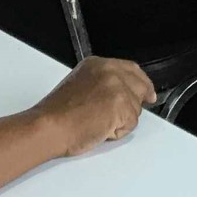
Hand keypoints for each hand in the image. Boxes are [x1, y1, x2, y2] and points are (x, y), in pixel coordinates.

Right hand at [33, 56, 153, 155]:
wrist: (49, 127)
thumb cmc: (56, 114)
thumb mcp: (79, 85)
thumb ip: (101, 84)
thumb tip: (120, 94)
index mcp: (98, 64)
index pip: (130, 69)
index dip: (141, 83)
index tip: (147, 92)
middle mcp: (110, 71)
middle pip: (140, 86)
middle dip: (136, 103)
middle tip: (124, 117)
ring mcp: (118, 87)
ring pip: (135, 108)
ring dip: (121, 121)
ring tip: (97, 125)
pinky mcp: (123, 105)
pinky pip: (131, 123)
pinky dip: (118, 132)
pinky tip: (101, 130)